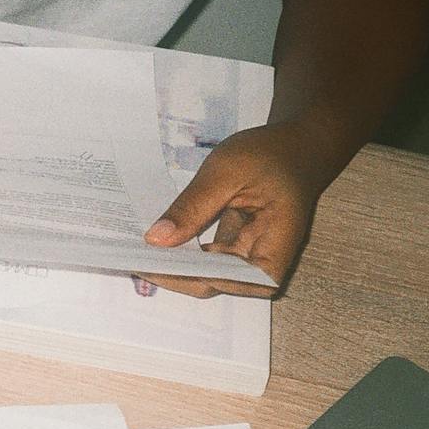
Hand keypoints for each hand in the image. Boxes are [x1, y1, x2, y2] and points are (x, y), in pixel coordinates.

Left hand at [137, 121, 339, 298]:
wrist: (299, 145)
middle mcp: (262, 264)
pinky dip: (180, 250)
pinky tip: (156, 239)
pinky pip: (205, 258)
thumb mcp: (228, 172)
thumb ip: (193, 207)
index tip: (147, 263)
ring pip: (204, 274)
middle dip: (171, 273)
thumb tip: (156, 241)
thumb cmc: (272, 154)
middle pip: (211, 283)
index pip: (225, 281)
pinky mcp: (236, 247)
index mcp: (273, 250)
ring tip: (135, 249)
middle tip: (129, 256)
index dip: (184, 277)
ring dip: (172, 263)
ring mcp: (248, 258)